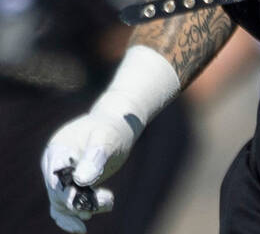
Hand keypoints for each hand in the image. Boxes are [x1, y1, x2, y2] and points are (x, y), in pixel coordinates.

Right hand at [41, 109, 134, 231]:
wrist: (116, 126)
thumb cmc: (112, 128)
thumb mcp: (107, 137)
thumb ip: (95, 156)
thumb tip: (81, 180)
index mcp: (58, 148)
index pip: (56, 176)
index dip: (67, 190)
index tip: (87, 196)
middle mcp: (53, 164)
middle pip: (58, 192)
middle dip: (80, 201)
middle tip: (108, 200)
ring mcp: (59, 176)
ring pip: (61, 202)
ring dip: (82, 209)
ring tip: (108, 202)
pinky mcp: (69, 186)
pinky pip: (63, 207)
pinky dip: (72, 217)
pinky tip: (82, 228)